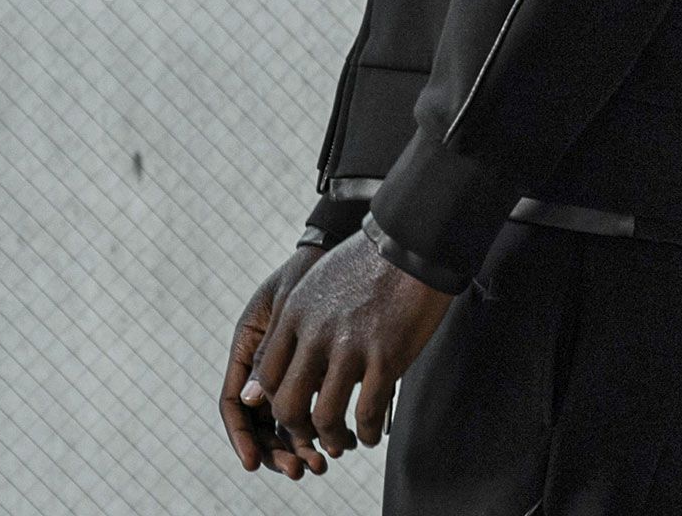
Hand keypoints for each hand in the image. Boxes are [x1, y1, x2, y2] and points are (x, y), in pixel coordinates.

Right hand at [221, 245, 334, 478]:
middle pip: (260, 422)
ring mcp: (289, 368)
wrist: (338, 251)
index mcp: (246, 347)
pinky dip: (321, 427)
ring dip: (300, 445)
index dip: (241, 437)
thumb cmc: (307, 271)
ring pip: (286, 420)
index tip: (254, 464)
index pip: (233, 403)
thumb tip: (252, 401)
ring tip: (322, 463)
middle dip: (276, 449)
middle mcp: (263, 364)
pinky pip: (312, 406)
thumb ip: (273, 349)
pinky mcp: (315, 370)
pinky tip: (340, 442)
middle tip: (299, 470)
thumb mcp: (287, 304)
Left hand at [237, 230, 457, 463]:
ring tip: (343, 441)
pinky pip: (367, 413)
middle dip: (298, 428)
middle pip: (288, 404)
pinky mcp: (386, 356)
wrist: (414, 241)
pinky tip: (371, 433)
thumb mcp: (318, 281)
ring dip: (333, 438)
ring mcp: (351, 346)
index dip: (276, 402)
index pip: (267, 376)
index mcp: (296, 312)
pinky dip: (367, 432)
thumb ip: (295, 321)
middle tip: (314, 433)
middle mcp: (317, 332)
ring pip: (325, 417)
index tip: (293, 408)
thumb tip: (278, 364)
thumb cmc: (369, 260)